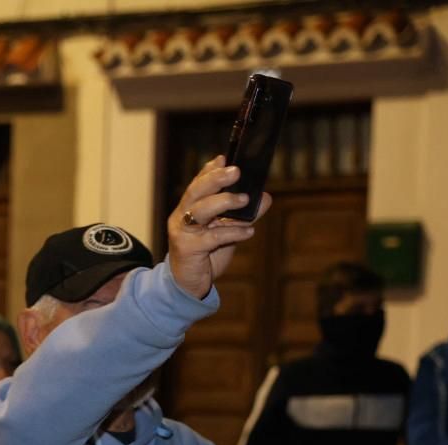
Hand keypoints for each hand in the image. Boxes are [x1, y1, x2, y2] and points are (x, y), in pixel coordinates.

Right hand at [167, 156, 271, 300]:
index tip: (224, 158)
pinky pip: (211, 237)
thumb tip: (265, 197)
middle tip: (236, 171)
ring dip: (223, 202)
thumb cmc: (206, 255)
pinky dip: (232, 232)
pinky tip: (248, 231)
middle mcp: (182, 217)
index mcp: (189, 208)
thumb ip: (244, 215)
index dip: (210, 170)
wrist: (189, 284)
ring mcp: (182, 232)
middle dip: (215, 179)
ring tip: (244, 199)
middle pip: (195, 191)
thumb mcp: (228, 232)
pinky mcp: (187, 249)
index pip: (198, 184)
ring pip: (199, 210)